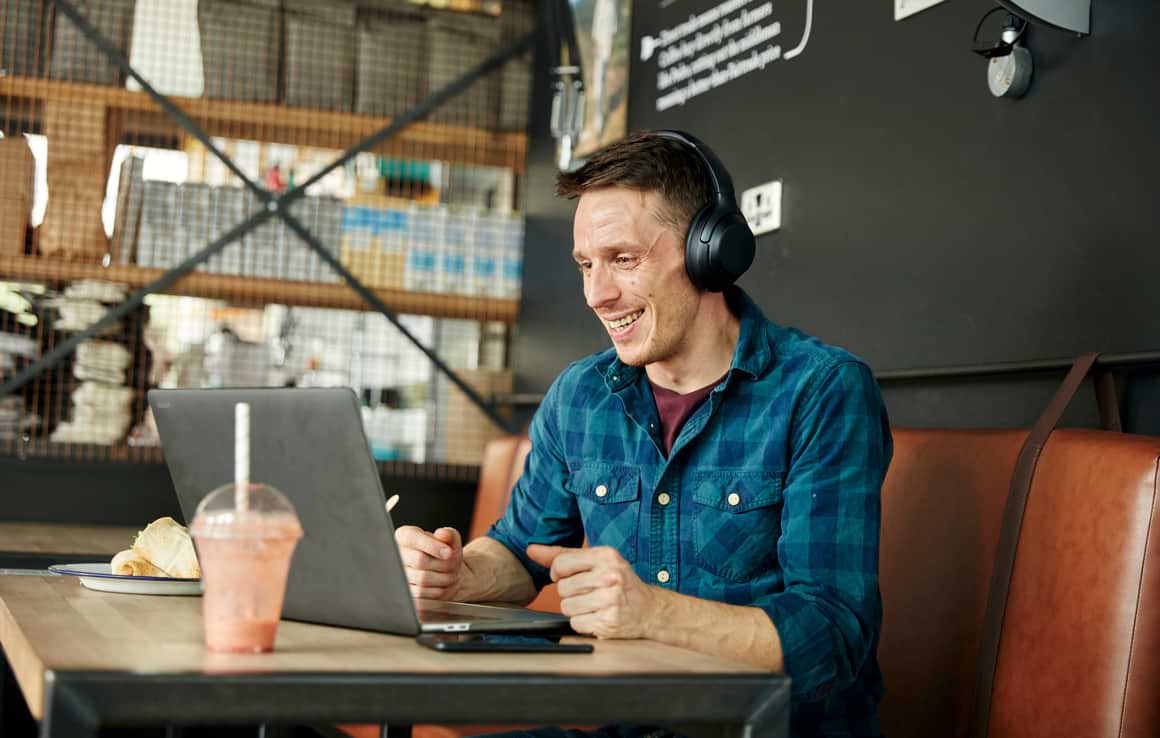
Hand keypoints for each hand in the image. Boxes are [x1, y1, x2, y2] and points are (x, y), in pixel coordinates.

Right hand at [394, 525, 463, 599]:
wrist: (443, 571)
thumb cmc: (443, 551)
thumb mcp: (449, 539)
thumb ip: (448, 534)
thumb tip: (443, 535)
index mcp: (405, 536)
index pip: (413, 539)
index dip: (433, 546)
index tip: (449, 552)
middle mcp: (398, 555)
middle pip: (419, 561)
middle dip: (443, 564)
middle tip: (455, 564)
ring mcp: (399, 575)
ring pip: (422, 579)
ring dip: (445, 578)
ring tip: (453, 574)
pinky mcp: (406, 592)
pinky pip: (424, 594)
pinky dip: (440, 590)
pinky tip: (446, 584)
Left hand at [527, 544, 658, 638]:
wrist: (649, 609)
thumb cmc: (620, 582)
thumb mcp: (597, 561)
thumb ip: (563, 555)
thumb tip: (531, 550)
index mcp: (606, 556)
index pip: (561, 563)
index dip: (558, 573)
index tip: (569, 577)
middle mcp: (610, 576)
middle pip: (563, 588)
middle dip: (571, 593)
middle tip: (590, 593)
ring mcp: (610, 599)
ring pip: (567, 607)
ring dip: (576, 609)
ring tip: (595, 605)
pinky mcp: (608, 621)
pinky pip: (576, 623)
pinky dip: (583, 623)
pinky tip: (598, 616)